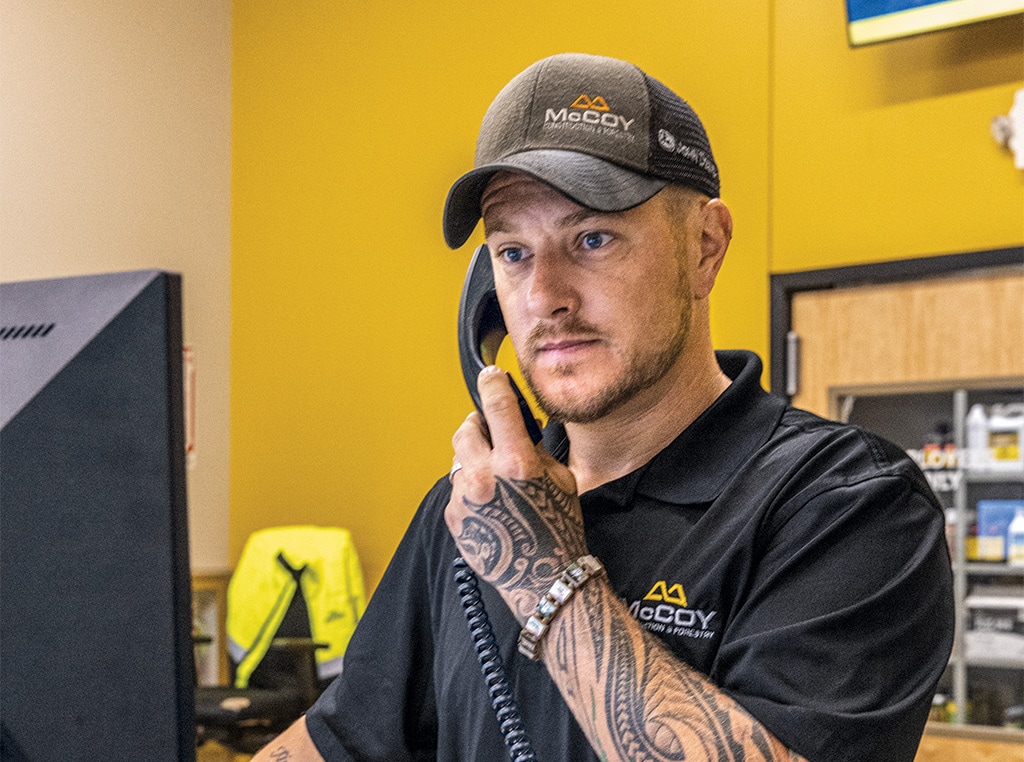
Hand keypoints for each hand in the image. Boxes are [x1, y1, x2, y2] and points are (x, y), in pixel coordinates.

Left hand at [445, 366, 586, 621]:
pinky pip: (457, 489)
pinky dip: (470, 489)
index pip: (497, 407)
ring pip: (459, 460)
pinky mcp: (454, 518)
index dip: (493, 385)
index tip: (490, 376)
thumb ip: (534, 450)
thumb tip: (518, 429)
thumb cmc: (559, 531)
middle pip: (466, 429)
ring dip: (474, 461)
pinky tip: (490, 505)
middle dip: (479, 427)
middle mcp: (485, 478)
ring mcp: (465, 499)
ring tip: (495, 479)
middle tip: (493, 435)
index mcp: (516, 463)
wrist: (544, 580)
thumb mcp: (561, 480)